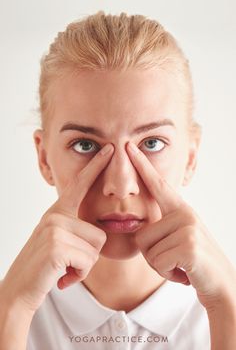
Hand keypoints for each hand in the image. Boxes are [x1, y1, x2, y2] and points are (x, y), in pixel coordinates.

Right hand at [1, 143, 113, 313]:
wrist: (20, 290)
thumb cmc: (44, 267)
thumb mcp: (59, 241)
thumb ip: (75, 229)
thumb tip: (101, 231)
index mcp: (57, 212)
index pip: (80, 185)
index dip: (96, 166)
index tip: (109, 149)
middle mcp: (55, 216)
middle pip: (99, 234)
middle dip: (89, 256)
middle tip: (67, 263)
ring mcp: (54, 229)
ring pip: (96, 249)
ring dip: (84, 266)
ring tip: (63, 268)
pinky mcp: (57, 246)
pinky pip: (88, 261)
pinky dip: (78, 274)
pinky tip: (61, 277)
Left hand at [126, 142, 235, 311]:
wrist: (222, 284)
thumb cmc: (194, 262)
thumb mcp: (179, 238)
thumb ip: (163, 228)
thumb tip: (138, 230)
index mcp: (180, 209)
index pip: (157, 184)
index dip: (141, 165)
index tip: (128, 146)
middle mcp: (185, 213)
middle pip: (142, 235)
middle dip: (153, 255)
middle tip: (175, 260)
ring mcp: (188, 228)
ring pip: (148, 251)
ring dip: (161, 266)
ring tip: (181, 265)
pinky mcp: (188, 246)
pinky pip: (158, 262)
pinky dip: (167, 273)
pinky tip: (184, 273)